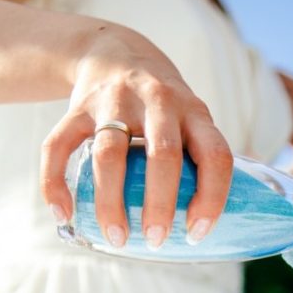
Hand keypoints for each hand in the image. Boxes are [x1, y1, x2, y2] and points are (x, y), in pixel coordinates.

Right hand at [41, 25, 231, 247]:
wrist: (117, 52)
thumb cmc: (165, 107)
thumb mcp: (194, 119)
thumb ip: (206, 159)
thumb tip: (236, 215)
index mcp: (194, 112)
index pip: (214, 155)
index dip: (211, 197)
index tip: (197, 232)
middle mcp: (158, 102)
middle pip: (163, 155)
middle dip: (160, 205)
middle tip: (156, 239)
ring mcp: (114, 102)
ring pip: (110, 156)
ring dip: (111, 202)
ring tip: (117, 237)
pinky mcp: (77, 107)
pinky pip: (59, 147)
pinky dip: (56, 183)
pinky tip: (63, 213)